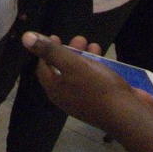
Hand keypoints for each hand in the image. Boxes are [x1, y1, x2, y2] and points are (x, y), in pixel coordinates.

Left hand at [22, 32, 151, 131]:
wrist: (127, 114)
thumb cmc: (97, 88)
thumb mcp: (72, 65)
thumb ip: (51, 51)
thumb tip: (25, 37)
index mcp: (55, 90)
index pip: (43, 68)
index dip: (46, 51)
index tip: (55, 36)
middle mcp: (66, 96)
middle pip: (62, 69)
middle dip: (69, 51)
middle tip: (79, 38)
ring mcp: (84, 99)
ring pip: (79, 73)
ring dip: (84, 56)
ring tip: (93, 44)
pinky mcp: (100, 100)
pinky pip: (93, 80)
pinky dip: (96, 66)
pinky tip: (104, 58)